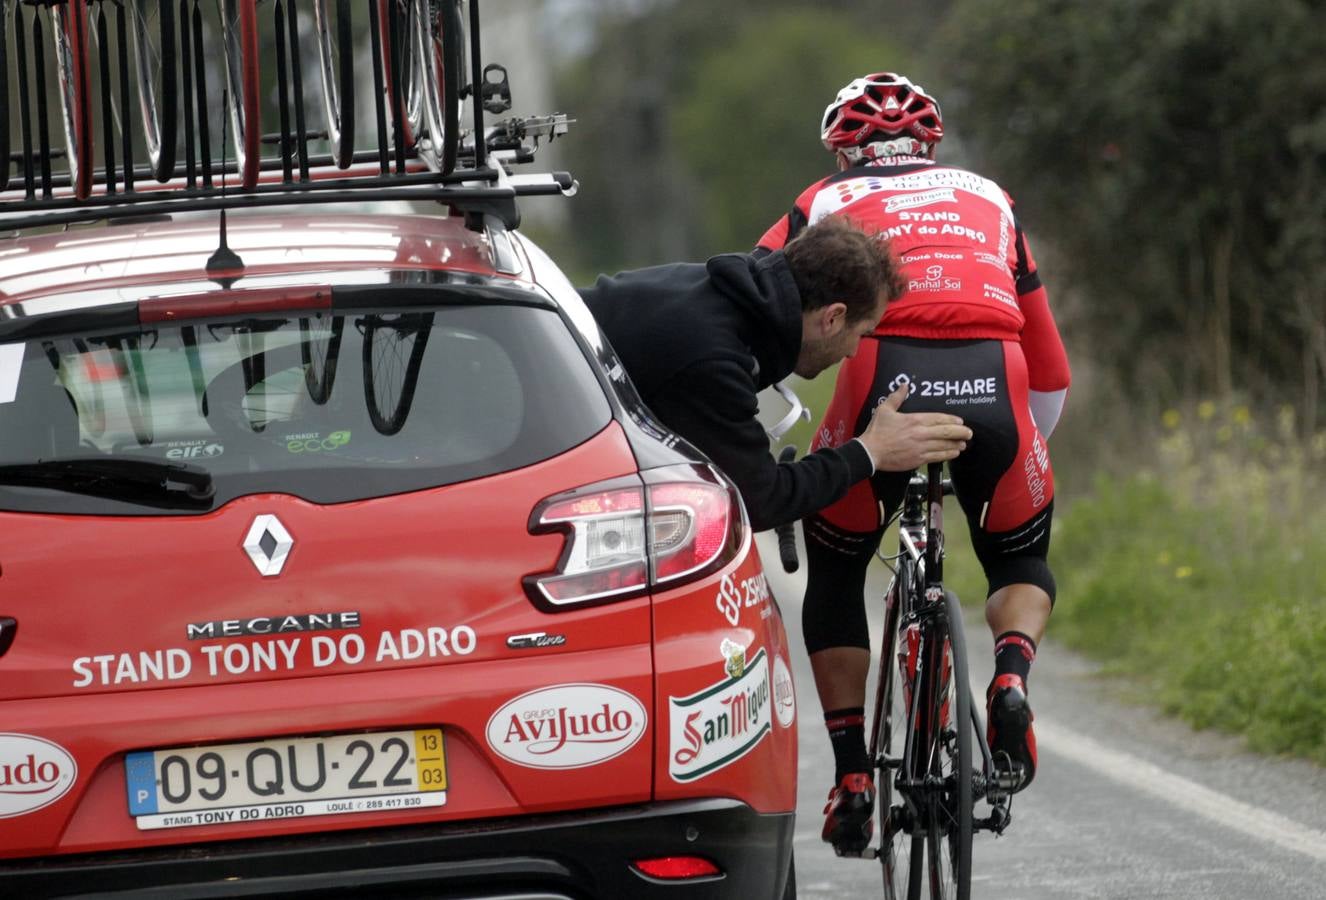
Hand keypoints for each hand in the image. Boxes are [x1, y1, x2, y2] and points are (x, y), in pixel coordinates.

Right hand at [857, 383, 971, 470]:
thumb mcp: (885, 409)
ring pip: (945, 445)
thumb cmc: (877, 431)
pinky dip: (948, 454)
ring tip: (963, 444)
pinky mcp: (918, 459)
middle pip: (947, 432)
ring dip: (957, 444)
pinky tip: (953, 453)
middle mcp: (921, 433)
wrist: (870, 452)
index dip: (952, 420)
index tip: (960, 421)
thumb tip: (904, 385)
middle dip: (961, 432)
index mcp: (914, 420)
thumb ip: (897, 397)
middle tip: (969, 433)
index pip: (939, 418)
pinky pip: (938, 457)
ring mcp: (921, 447)